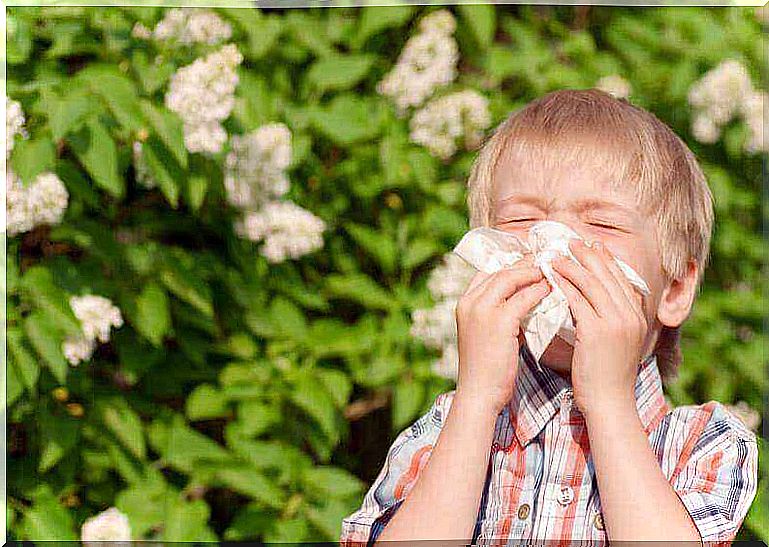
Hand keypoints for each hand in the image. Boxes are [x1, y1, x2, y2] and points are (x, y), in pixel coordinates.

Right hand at [455, 255, 550, 415]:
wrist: (479, 393)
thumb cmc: (486, 368)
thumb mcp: (488, 334)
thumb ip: (500, 314)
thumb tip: (525, 301)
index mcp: (464, 304)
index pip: (487, 273)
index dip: (509, 266)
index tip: (529, 264)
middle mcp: (470, 302)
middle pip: (500, 272)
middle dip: (524, 265)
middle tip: (545, 261)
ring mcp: (482, 310)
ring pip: (511, 279)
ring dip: (533, 274)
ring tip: (552, 273)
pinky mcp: (499, 321)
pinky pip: (524, 298)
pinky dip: (539, 292)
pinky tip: (551, 292)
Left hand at [550, 239, 649, 419]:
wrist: (610, 403)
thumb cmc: (606, 376)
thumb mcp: (615, 343)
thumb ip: (610, 320)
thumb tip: (592, 303)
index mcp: (637, 317)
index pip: (622, 278)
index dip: (606, 259)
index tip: (592, 245)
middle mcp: (630, 315)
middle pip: (608, 274)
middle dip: (589, 254)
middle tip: (571, 241)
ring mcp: (615, 322)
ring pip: (592, 283)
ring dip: (573, 264)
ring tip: (556, 254)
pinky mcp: (597, 331)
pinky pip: (577, 299)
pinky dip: (564, 284)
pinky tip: (551, 275)